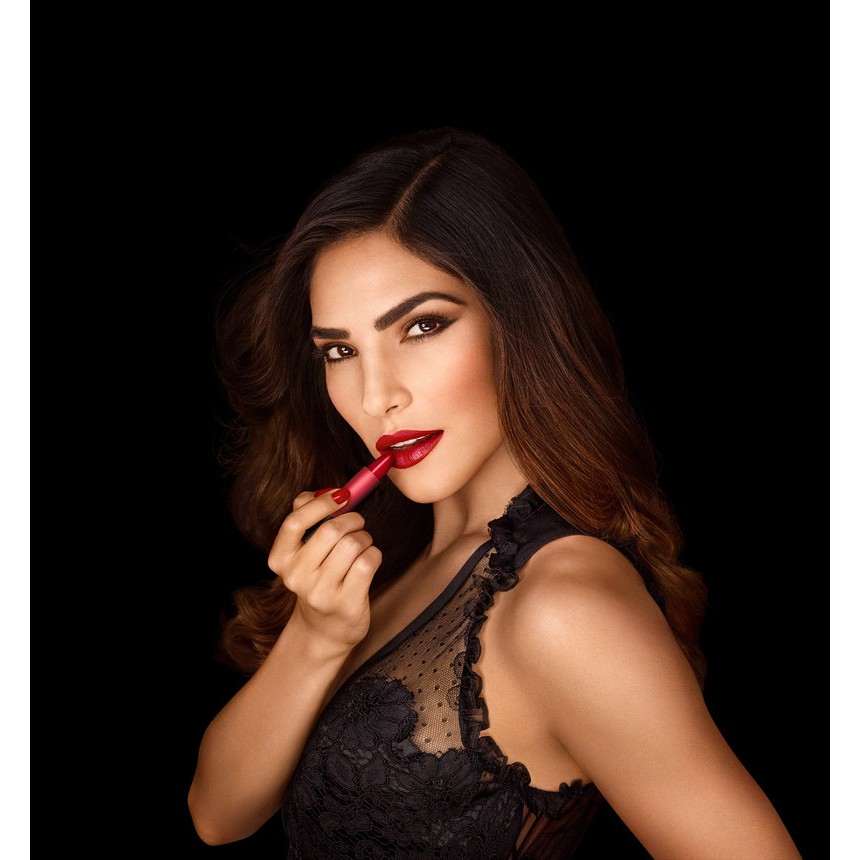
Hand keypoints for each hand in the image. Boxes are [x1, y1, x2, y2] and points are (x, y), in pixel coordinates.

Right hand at [267, 490, 381, 652]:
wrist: (325, 628)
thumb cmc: (319, 579)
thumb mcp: (303, 552)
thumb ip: (307, 518)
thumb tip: (326, 491)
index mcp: (281, 560)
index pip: (295, 521)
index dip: (321, 502)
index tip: (341, 494)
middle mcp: (296, 577)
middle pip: (331, 530)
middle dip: (352, 520)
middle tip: (357, 523)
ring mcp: (320, 593)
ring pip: (352, 544)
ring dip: (364, 538)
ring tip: (361, 546)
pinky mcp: (346, 603)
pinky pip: (368, 561)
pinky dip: (374, 553)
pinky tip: (369, 560)